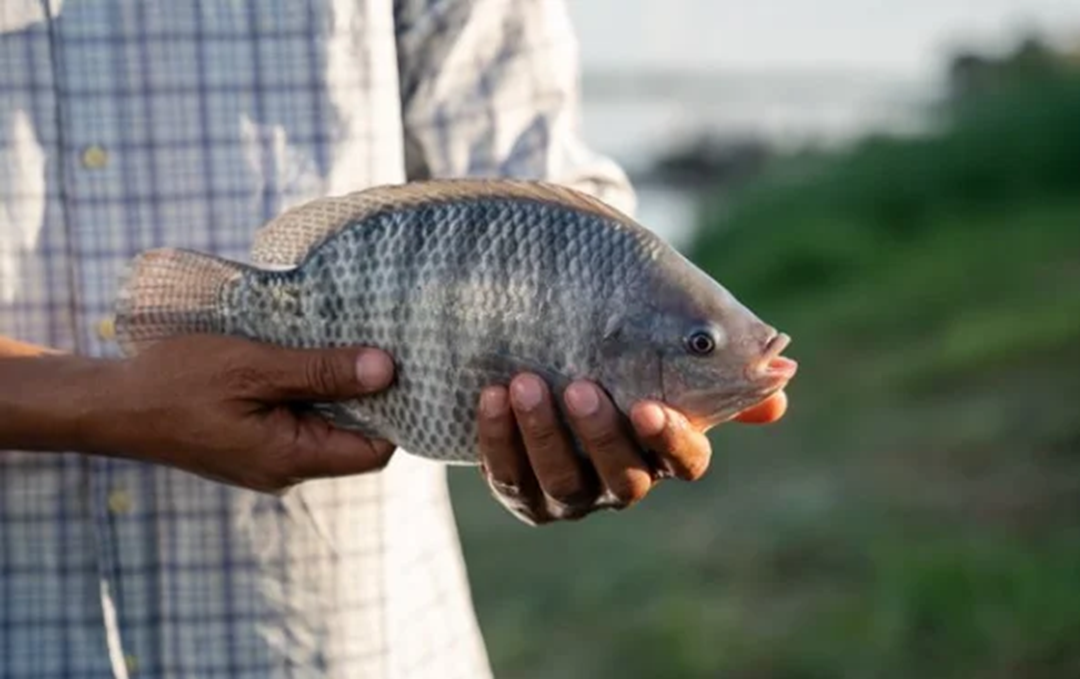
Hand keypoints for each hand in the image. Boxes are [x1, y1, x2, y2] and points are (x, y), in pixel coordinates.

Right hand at [92, 335, 396, 492]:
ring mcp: (267, 460)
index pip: (374, 453)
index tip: (406, 368)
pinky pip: (297, 422)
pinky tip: (306, 358)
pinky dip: (308, 392)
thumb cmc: (176, 382)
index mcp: (290, 459)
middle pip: (353, 439)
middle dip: (369, 396)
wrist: (111, 404)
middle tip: (379, 344)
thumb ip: (322, 370)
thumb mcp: (254, 366)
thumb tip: (387, 370)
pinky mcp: (252, 445)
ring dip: (336, 389)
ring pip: (325, 427)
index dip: (396, 413)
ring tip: (342, 343)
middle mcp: (285, 470)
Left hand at [476, 375, 787, 524]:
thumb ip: (711, 366)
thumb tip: (783, 375)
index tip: (650, 406)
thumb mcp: (661, 355)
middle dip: (600, 436)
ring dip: (543, 435)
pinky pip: (510, 477)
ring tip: (524, 383)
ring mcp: (573, 494)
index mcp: (667, 452)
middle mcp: (624, 482)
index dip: (671, 440)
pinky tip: (490, 397)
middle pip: (623, 478)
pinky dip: (499, 440)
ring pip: (563, 482)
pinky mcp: (523, 494)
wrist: (547, 362)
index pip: (686, 461)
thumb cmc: (618, 358)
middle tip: (580, 387)